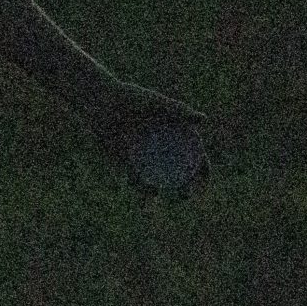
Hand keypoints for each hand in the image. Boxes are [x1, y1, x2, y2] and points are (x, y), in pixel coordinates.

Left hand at [88, 80, 209, 193]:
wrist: (102, 102)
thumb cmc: (130, 98)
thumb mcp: (155, 103)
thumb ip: (179, 111)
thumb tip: (204, 120)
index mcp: (172, 136)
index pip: (194, 155)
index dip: (204, 170)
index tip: (205, 180)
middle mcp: (159, 150)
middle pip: (178, 174)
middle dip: (187, 189)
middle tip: (189, 196)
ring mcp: (142, 158)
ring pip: (154, 181)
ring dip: (153, 197)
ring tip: (153, 207)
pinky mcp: (124, 162)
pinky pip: (134, 178)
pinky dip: (138, 188)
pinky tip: (141, 197)